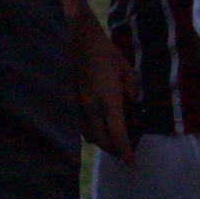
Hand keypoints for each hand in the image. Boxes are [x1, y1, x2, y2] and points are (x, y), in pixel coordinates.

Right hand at [71, 10, 138, 163]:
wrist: (74, 36)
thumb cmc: (103, 50)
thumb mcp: (126, 69)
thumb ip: (131, 92)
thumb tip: (132, 108)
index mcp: (107, 96)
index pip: (117, 132)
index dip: (125, 150)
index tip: (131, 162)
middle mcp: (89, 103)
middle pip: (100, 138)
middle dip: (113, 149)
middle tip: (124, 151)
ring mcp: (75, 102)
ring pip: (86, 133)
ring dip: (100, 140)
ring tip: (111, 139)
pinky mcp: (68, 99)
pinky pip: (79, 123)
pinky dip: (90, 130)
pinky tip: (97, 125)